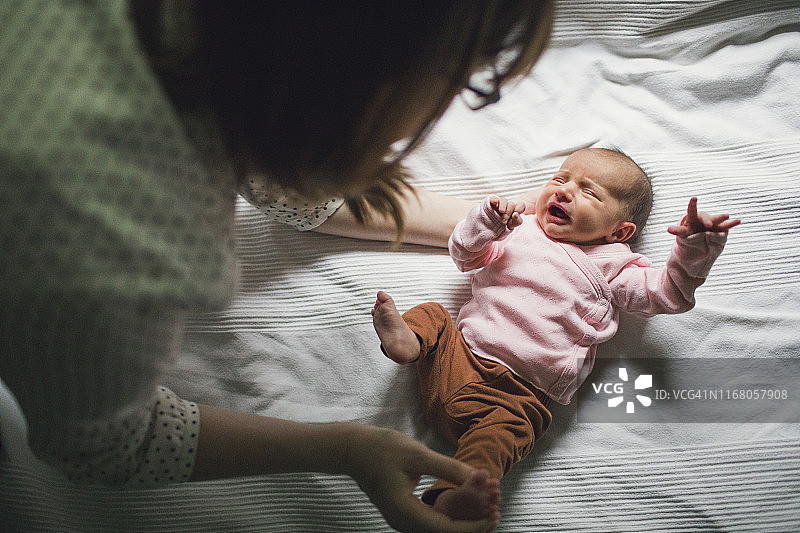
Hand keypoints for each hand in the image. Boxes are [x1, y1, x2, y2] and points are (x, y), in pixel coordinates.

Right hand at [345, 425, 499, 532]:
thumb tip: (479, 477)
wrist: (351, 449)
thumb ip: (449, 468)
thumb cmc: (381, 448)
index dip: (474, 525)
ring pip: (439, 529)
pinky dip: (451, 513)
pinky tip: (465, 501)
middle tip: (496, 509)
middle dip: (473, 524)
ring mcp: (402, 520)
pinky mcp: (403, 512)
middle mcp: (403, 523)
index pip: (447, 530)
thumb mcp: (418, 454)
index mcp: (405, 512)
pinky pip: (432, 520)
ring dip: (463, 519)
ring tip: (486, 505)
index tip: (495, 513)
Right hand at [489, 196, 526, 230]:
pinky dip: (494, 200)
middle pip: (511, 204)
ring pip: (503, 200)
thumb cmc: (508, 223)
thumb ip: (517, 221)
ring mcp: (501, 203)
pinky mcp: (492, 202)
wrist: (497, 225)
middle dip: (508, 212)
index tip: (515, 214)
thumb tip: (515, 214)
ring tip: (501, 211)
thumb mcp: (513, 224)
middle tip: (504, 222)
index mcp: (517, 208)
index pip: (521, 205)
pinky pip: (494, 198)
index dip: (519, 208)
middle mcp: (509, 204)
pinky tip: (494, 202)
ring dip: (503, 206)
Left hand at [667, 197, 740, 237]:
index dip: (692, 205)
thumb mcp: (684, 238)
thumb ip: (689, 237)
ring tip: (726, 216)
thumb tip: (706, 236)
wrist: (697, 244)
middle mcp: (702, 220)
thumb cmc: (688, 239)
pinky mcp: (720, 229)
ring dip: (720, 218)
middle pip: (704, 218)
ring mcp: (712, 224)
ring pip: (716, 220)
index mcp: (691, 220)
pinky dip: (732, 224)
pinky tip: (738, 221)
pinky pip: (726, 227)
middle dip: (707, 220)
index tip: (694, 198)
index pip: (690, 212)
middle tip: (709, 225)